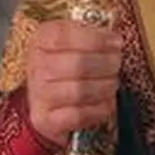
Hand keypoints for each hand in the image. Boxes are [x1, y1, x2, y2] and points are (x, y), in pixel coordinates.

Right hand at [26, 20, 122, 146]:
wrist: (47, 99)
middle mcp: (36, 67)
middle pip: (77, 64)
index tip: (116, 42)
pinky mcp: (45, 119)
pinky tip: (107, 101)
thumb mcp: (73, 42)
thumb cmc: (65, 64)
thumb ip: (91, 36)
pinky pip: (79, 115)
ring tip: (113, 82)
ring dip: (105, 87)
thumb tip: (115, 40)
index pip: (64, 36)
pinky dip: (99, 108)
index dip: (96, 39)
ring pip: (79, 91)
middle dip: (106, 64)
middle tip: (117, 64)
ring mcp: (39, 95)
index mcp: (41, 40)